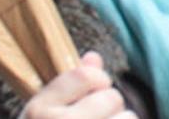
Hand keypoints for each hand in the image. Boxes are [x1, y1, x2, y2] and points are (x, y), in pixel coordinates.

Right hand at [21, 52, 135, 118]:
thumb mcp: (42, 115)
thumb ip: (67, 86)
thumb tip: (94, 56)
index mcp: (39, 110)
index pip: (85, 76)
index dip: (98, 80)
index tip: (95, 92)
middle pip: (112, 97)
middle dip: (110, 106)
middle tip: (97, 118)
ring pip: (128, 117)